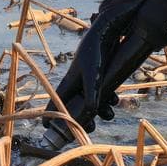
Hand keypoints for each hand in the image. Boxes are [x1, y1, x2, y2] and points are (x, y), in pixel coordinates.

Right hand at [45, 5, 128, 135]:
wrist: (103, 35)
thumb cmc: (94, 54)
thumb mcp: (92, 76)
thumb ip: (91, 95)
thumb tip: (91, 112)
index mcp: (67, 85)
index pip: (54, 105)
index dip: (52, 119)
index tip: (52, 130)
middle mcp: (74, 85)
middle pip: (73, 109)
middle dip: (83, 120)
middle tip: (91, 128)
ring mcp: (85, 81)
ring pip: (89, 102)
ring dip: (99, 111)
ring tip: (109, 114)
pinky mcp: (95, 77)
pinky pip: (99, 93)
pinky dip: (107, 99)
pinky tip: (114, 100)